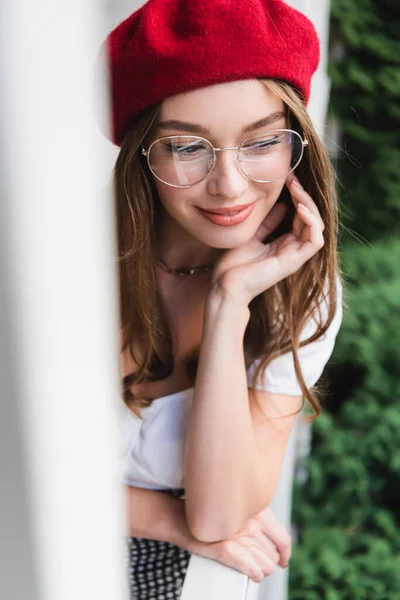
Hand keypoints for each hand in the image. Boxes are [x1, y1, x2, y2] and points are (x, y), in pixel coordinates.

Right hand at [189, 505, 291, 583]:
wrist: (183, 518)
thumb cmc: (211, 516)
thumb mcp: (239, 510)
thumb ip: (257, 520)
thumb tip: (275, 542)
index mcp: (258, 511)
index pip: (283, 539)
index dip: (285, 554)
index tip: (283, 560)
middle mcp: (251, 523)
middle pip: (273, 556)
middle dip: (266, 561)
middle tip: (254, 559)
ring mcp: (240, 537)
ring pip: (266, 566)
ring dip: (260, 569)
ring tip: (249, 564)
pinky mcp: (228, 550)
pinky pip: (254, 571)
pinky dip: (255, 575)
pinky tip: (252, 573)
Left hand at [210, 175, 324, 305]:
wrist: (225, 285)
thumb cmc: (234, 263)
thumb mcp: (252, 234)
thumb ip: (268, 222)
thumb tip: (282, 205)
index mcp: (284, 243)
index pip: (301, 216)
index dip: (298, 196)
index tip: (288, 178)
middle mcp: (293, 249)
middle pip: (311, 219)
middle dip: (304, 196)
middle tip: (292, 179)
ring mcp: (295, 256)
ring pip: (317, 227)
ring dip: (309, 206)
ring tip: (297, 190)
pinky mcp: (294, 263)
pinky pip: (315, 241)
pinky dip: (312, 223)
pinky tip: (300, 209)